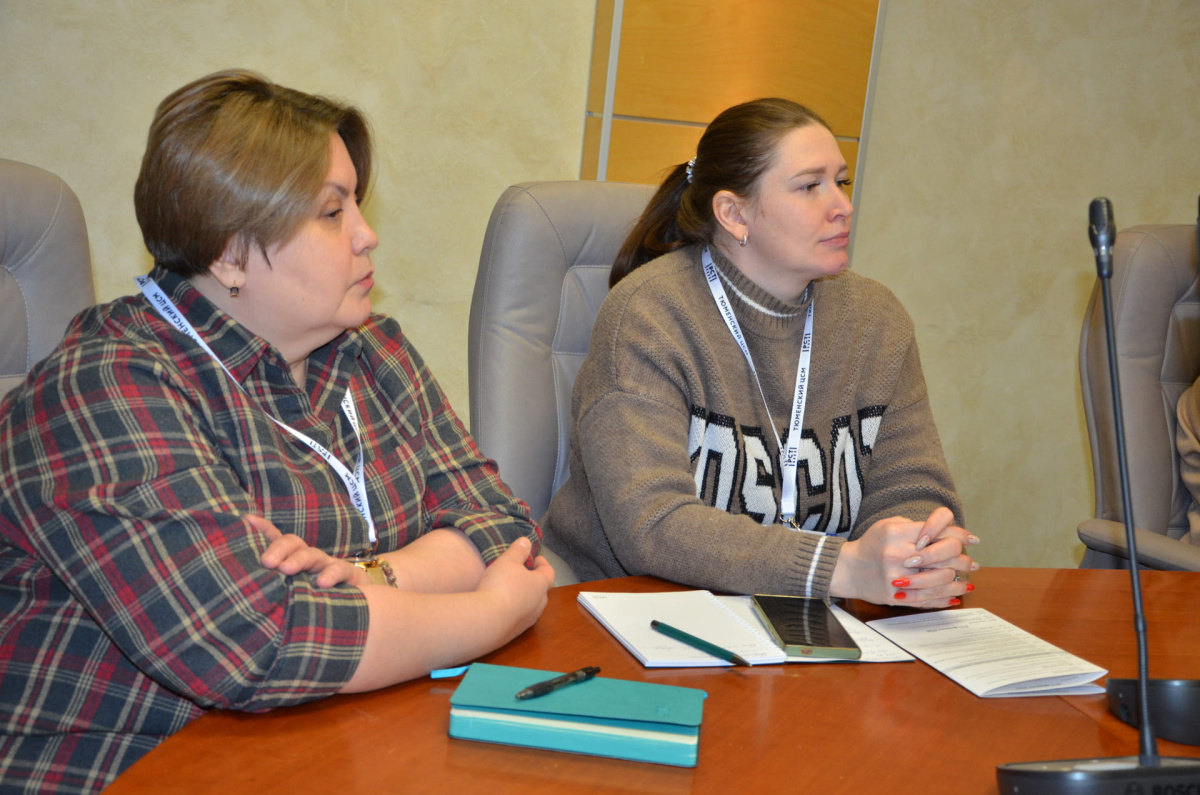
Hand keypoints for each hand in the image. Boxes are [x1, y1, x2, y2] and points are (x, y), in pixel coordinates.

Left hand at [250, 514, 371, 589]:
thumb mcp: (296, 592)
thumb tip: (246, 593)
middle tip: (266, 562)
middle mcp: (310, 559)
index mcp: (295, 560)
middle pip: (293, 544)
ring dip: (298, 560)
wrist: (365, 603)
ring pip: (312, 555)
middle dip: (278, 549)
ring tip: (286, 569)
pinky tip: (321, 584)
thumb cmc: (321, 600)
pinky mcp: (350, 575)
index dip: (263, 529)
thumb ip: (275, 587)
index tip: (247, 520)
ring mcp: (329, 565)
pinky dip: (330, 575)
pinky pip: (340, 570)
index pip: (278, 540)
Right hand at [473, 537, 554, 644]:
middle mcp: (539, 604)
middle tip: (524, 575)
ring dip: (525, 597)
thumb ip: (518, 551)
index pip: (548, 572)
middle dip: (534, 582)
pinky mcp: (515, 633)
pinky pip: (518, 618)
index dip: (543, 564)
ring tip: (512, 591)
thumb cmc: (500, 586)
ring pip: (531, 606)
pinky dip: (514, 611)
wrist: (487, 622)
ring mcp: (528, 621)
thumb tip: (527, 541)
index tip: (536, 558)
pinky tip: (501, 609)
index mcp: (540, 585)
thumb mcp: (507, 561)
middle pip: (541, 591)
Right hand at [829, 507, 978, 608]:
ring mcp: (896, 577)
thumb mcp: (889, 525)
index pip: (937, 531)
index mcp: (896, 533)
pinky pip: (926, 599)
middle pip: (943, 556)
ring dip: (958, 583)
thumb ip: (916, 527)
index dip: (960, 535)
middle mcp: (897, 554)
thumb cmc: (872, 545)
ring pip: (940, 580)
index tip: (973, 539)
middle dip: (964, 560)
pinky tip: (954, 596)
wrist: (848, 569)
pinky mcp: (895, 596)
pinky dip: (944, 599)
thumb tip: (950, 532)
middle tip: (973, 564)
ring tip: (968, 584)